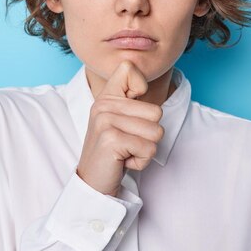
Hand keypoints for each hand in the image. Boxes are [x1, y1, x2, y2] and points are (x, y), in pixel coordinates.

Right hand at [76, 60, 164, 196]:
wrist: (94, 182)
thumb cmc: (115, 151)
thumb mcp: (120, 120)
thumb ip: (130, 99)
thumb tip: (140, 77)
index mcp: (106, 96)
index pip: (129, 68)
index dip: (141, 88)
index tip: (131, 113)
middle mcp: (103, 104)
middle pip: (156, 112)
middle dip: (148, 134)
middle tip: (127, 142)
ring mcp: (105, 120)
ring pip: (156, 132)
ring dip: (145, 149)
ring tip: (126, 151)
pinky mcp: (111, 139)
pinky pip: (149, 148)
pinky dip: (141, 161)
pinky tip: (123, 161)